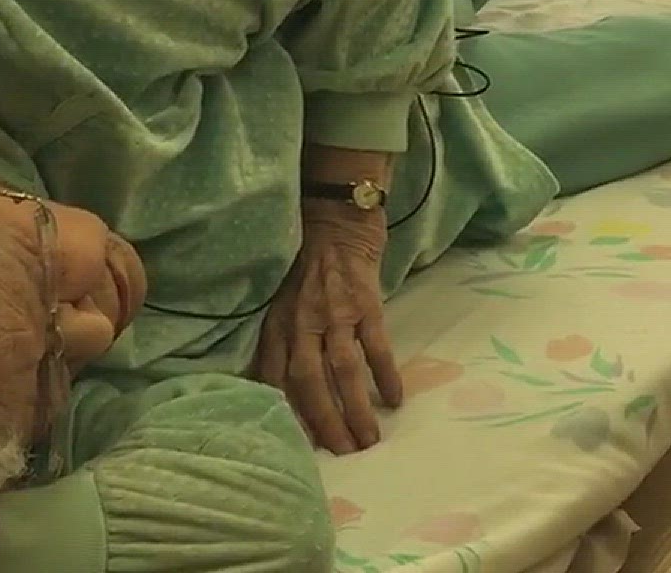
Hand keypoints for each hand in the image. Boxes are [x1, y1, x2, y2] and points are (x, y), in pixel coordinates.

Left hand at [254, 206, 402, 453]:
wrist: (336, 215)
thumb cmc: (309, 261)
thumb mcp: (283, 300)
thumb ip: (283, 338)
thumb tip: (282, 383)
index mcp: (279, 324)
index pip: (276, 377)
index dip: (286, 413)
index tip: (299, 444)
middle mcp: (301, 321)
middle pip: (308, 382)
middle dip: (324, 422)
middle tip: (342, 453)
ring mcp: (334, 312)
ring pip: (341, 371)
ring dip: (354, 409)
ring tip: (369, 440)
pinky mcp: (365, 303)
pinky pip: (375, 347)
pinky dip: (384, 375)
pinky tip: (394, 399)